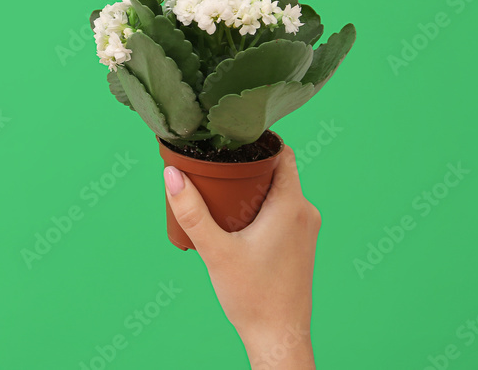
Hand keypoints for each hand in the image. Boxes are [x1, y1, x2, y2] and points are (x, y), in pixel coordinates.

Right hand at [164, 146, 319, 369]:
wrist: (278, 337)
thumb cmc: (253, 297)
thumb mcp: (215, 250)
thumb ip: (192, 211)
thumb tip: (171, 174)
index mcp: (292, 205)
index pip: (282, 152)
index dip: (257, 141)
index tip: (228, 140)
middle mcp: (306, 212)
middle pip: (277, 171)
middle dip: (246, 166)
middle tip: (214, 168)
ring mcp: (306, 229)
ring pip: (278, 191)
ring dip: (251, 188)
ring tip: (219, 194)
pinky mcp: (300, 244)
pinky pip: (281, 210)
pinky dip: (259, 206)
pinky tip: (235, 219)